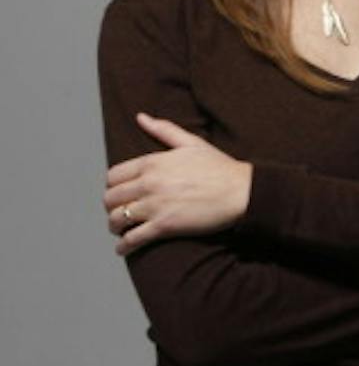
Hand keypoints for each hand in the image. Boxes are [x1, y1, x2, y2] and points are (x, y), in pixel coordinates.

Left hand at [103, 113, 252, 255]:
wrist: (241, 191)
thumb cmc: (220, 167)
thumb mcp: (192, 143)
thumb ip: (164, 130)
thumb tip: (141, 117)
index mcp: (152, 162)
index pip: (113, 176)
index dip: (113, 186)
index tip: (120, 193)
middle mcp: (148, 183)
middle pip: (110, 199)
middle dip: (111, 207)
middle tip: (119, 212)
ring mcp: (155, 205)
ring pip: (116, 219)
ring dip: (115, 227)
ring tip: (121, 230)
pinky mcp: (164, 226)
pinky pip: (132, 239)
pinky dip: (124, 246)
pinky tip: (125, 248)